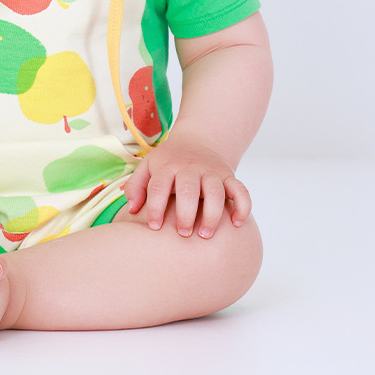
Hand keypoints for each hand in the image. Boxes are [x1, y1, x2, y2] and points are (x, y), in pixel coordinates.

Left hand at [123, 140, 251, 237]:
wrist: (198, 140)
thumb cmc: (168, 161)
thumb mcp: (148, 166)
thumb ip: (136, 187)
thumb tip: (132, 211)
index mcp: (167, 166)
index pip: (159, 186)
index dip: (155, 208)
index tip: (154, 228)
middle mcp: (190, 168)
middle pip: (188, 190)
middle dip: (185, 214)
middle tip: (183, 234)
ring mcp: (211, 172)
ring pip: (216, 191)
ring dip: (212, 214)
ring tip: (205, 234)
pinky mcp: (229, 176)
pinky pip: (241, 190)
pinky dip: (242, 206)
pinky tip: (237, 223)